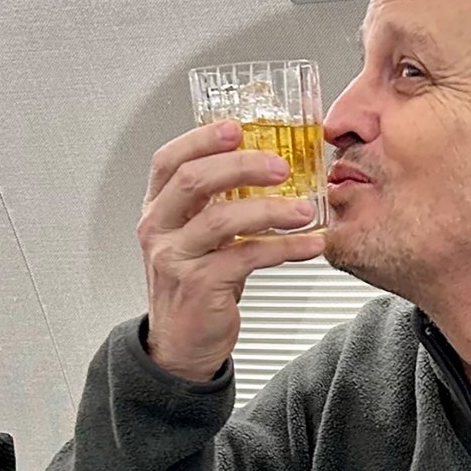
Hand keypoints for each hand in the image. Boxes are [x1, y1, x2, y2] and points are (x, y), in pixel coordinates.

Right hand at [137, 120, 324, 380]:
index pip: (170, 160)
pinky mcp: (199, 285)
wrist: (183, 342)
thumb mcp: (200, 234)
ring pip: (221, 220)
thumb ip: (221, 201)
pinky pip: (247, 257)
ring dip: (271, 209)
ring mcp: (175, 257)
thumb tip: (272, 163)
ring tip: (305, 209)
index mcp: (160, 207)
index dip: (202, 139)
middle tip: (282, 166)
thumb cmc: (198, 280)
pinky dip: (285, 247)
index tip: (238, 128)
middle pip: (194, 180)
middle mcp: (160, 228)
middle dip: (242, 166)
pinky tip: (311, 244)